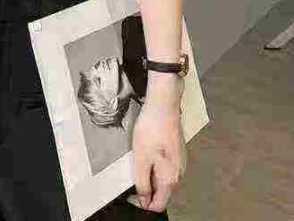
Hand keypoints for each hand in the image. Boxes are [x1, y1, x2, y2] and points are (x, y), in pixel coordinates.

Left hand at [127, 83, 186, 212]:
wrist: (164, 104)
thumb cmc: (152, 129)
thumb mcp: (141, 158)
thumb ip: (142, 182)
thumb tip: (144, 200)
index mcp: (171, 178)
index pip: (158, 204)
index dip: (141, 203)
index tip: (129, 193)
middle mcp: (179, 173)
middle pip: (161, 192)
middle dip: (145, 188)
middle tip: (131, 174)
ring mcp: (179, 161)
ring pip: (162, 178)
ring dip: (148, 175)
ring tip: (137, 159)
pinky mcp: (176, 150)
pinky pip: (164, 165)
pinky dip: (153, 164)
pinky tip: (146, 151)